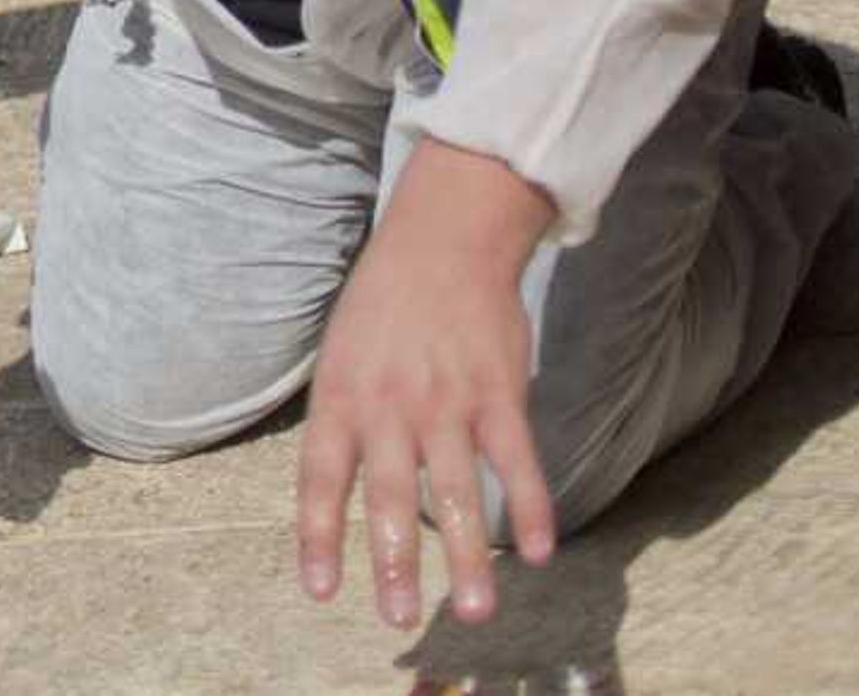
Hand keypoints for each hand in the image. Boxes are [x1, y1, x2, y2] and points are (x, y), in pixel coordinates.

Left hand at [294, 141, 561, 627]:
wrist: (442, 239)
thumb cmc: (382, 307)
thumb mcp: (340, 357)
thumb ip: (344, 425)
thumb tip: (341, 495)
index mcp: (340, 397)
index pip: (320, 478)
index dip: (319, 536)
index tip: (321, 591)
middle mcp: (389, 405)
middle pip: (390, 498)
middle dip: (396, 564)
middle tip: (400, 620)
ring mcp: (446, 401)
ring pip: (457, 492)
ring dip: (468, 557)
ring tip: (475, 612)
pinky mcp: (499, 393)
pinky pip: (517, 460)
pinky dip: (532, 507)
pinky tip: (540, 552)